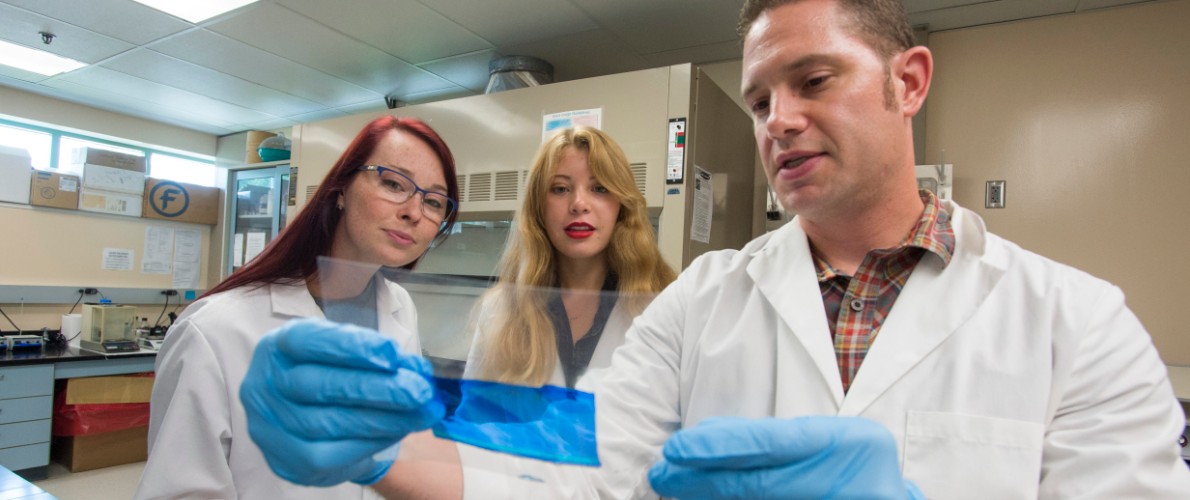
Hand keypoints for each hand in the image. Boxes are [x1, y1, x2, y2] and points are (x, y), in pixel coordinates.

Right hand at [240, 318, 443, 485]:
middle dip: (376, 387)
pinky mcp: (287, 461)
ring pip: (328, 423)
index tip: (391, 353)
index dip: (349, 346)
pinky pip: (332, 453)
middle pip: (319, 386)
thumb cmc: (329, 379)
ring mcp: (270, 426)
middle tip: (418, 389)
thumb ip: (377, 359)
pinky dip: (372, 441)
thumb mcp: (346, 356)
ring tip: (421, 411)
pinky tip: (399, 430)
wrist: (306, 427)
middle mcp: (264, 385)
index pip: (306, 341)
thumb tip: (415, 370)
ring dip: (383, 418)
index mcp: (276, 348)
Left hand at [648, 416, 924, 499]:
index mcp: (850, 442)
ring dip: (711, 498)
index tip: (676, 449)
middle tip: (662, 475)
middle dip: (702, 479)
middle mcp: (846, 481)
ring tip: (677, 490)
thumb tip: (708, 439)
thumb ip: (776, 440)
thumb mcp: (830, 439)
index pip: (770, 444)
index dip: (718, 447)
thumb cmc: (857, 466)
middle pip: (756, 483)